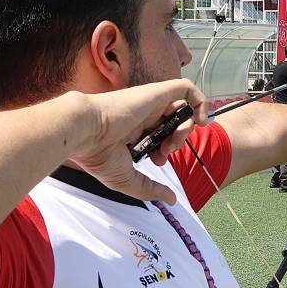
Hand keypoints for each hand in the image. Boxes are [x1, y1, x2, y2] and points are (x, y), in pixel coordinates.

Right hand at [68, 79, 207, 204]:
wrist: (86, 132)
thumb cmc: (98, 155)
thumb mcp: (127, 179)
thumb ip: (151, 188)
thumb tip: (171, 200)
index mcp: (134, 130)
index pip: (160, 134)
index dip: (167, 148)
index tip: (159, 161)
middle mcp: (143, 114)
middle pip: (173, 122)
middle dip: (177, 140)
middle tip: (165, 153)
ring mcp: (151, 103)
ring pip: (181, 108)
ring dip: (185, 128)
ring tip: (172, 143)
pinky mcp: (157, 92)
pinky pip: (186, 87)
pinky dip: (199, 100)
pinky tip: (200, 120)